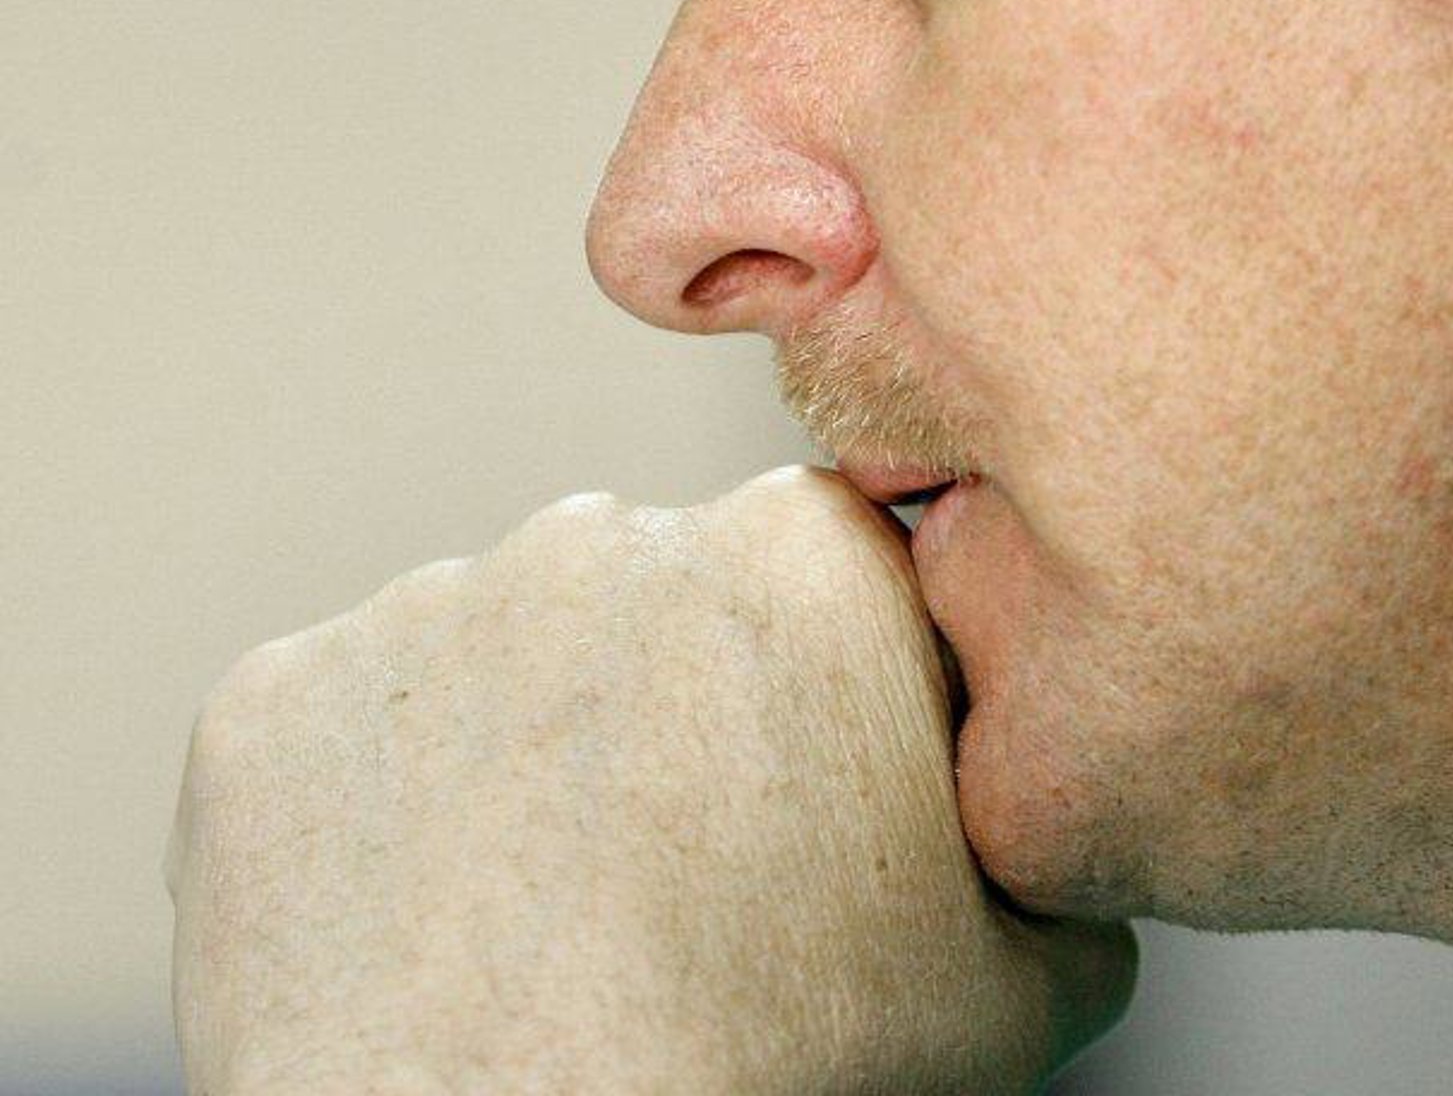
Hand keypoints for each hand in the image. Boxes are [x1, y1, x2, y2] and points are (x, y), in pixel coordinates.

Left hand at [165, 466, 1134, 1093]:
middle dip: (685, 697)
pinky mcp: (280, 698)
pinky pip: (362, 723)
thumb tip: (1041, 801)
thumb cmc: (768, 1079)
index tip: (815, 782)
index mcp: (798, 555)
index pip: (830, 574)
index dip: (833, 685)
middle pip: (665, 593)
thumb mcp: (1027, 976)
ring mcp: (424, 606)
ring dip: (537, 739)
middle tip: (687, 859)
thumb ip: (1048, 828)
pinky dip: (393, 800)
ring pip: (508, 650)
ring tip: (553, 900)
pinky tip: (436, 912)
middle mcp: (604, 535)